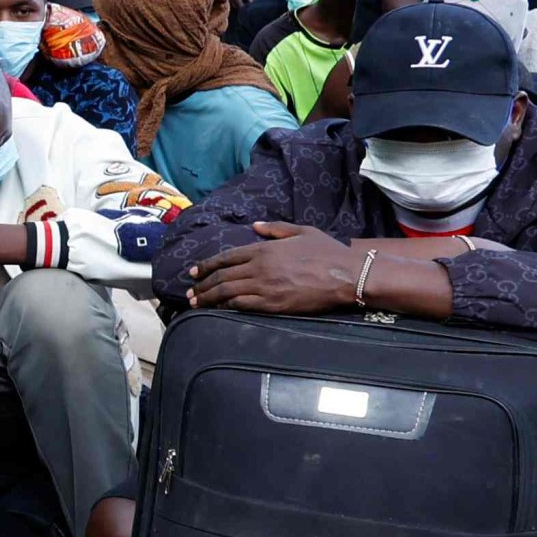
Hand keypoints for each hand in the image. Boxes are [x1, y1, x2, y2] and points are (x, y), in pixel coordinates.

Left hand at [186, 218, 363, 313]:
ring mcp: (265, 287)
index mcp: (264, 248)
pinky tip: (217, 310)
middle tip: (190, 292)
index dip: (206, 266)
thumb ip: (276, 228)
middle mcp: (259, 267)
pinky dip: (225, 308)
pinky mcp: (273, 305)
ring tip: (195, 303)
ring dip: (208, 298)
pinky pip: (242, 306)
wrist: (346, 275)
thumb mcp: (302, 231)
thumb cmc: (327, 252)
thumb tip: (256, 226)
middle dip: (201, 285)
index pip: (226, 257)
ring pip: (226, 293)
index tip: (193, 272)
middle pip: (221, 277)